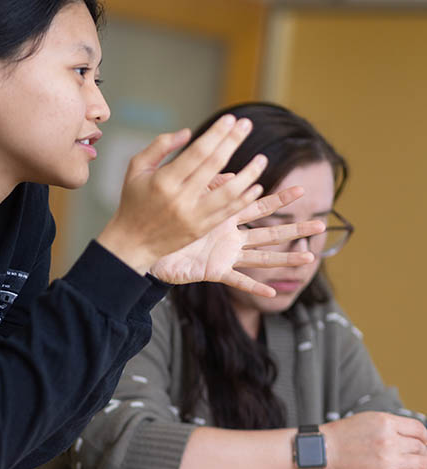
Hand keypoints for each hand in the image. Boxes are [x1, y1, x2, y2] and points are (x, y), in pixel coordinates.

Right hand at [98, 114, 266, 273]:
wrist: (132, 242)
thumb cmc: (133, 201)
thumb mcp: (136, 168)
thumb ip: (159, 147)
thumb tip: (188, 133)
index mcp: (163, 181)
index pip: (197, 152)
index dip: (216, 134)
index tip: (230, 119)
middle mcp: (180, 198)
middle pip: (215, 165)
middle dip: (233, 142)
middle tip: (246, 124)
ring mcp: (193, 215)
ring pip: (230, 191)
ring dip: (249, 173)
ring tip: (262, 158)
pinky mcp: (202, 229)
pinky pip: (229, 211)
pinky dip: (245, 198)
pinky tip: (256, 185)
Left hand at [148, 185, 324, 294]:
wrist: (145, 244)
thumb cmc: (166, 220)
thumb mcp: (190, 198)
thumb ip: (210, 187)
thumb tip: (232, 175)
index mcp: (225, 217)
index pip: (259, 205)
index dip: (281, 200)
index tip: (303, 192)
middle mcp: (231, 237)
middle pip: (270, 232)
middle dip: (296, 230)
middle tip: (322, 227)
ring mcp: (225, 255)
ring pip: (261, 257)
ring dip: (285, 259)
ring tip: (310, 260)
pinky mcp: (214, 270)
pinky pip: (237, 281)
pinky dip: (254, 287)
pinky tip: (273, 292)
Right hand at [321, 412, 426, 468]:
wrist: (324, 449)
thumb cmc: (341, 434)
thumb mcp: (367, 419)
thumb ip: (389, 425)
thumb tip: (408, 433)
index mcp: (385, 422)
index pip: (418, 428)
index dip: (425, 437)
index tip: (424, 442)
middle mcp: (390, 439)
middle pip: (420, 446)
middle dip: (423, 452)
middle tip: (420, 457)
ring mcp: (388, 458)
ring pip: (422, 463)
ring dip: (425, 466)